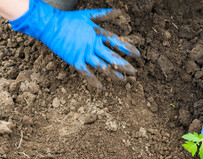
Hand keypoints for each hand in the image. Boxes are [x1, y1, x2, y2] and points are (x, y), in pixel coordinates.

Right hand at [9, 0, 139, 87]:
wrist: (49, 25)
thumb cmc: (69, 19)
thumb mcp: (88, 15)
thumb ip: (104, 15)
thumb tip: (119, 11)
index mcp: (97, 34)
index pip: (116, 42)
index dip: (128, 48)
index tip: (138, 55)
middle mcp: (93, 45)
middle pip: (112, 56)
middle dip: (124, 65)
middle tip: (134, 72)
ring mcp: (84, 53)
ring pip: (102, 66)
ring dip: (113, 74)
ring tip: (122, 80)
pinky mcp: (74, 60)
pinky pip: (86, 72)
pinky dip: (93, 80)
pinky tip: (100, 87)